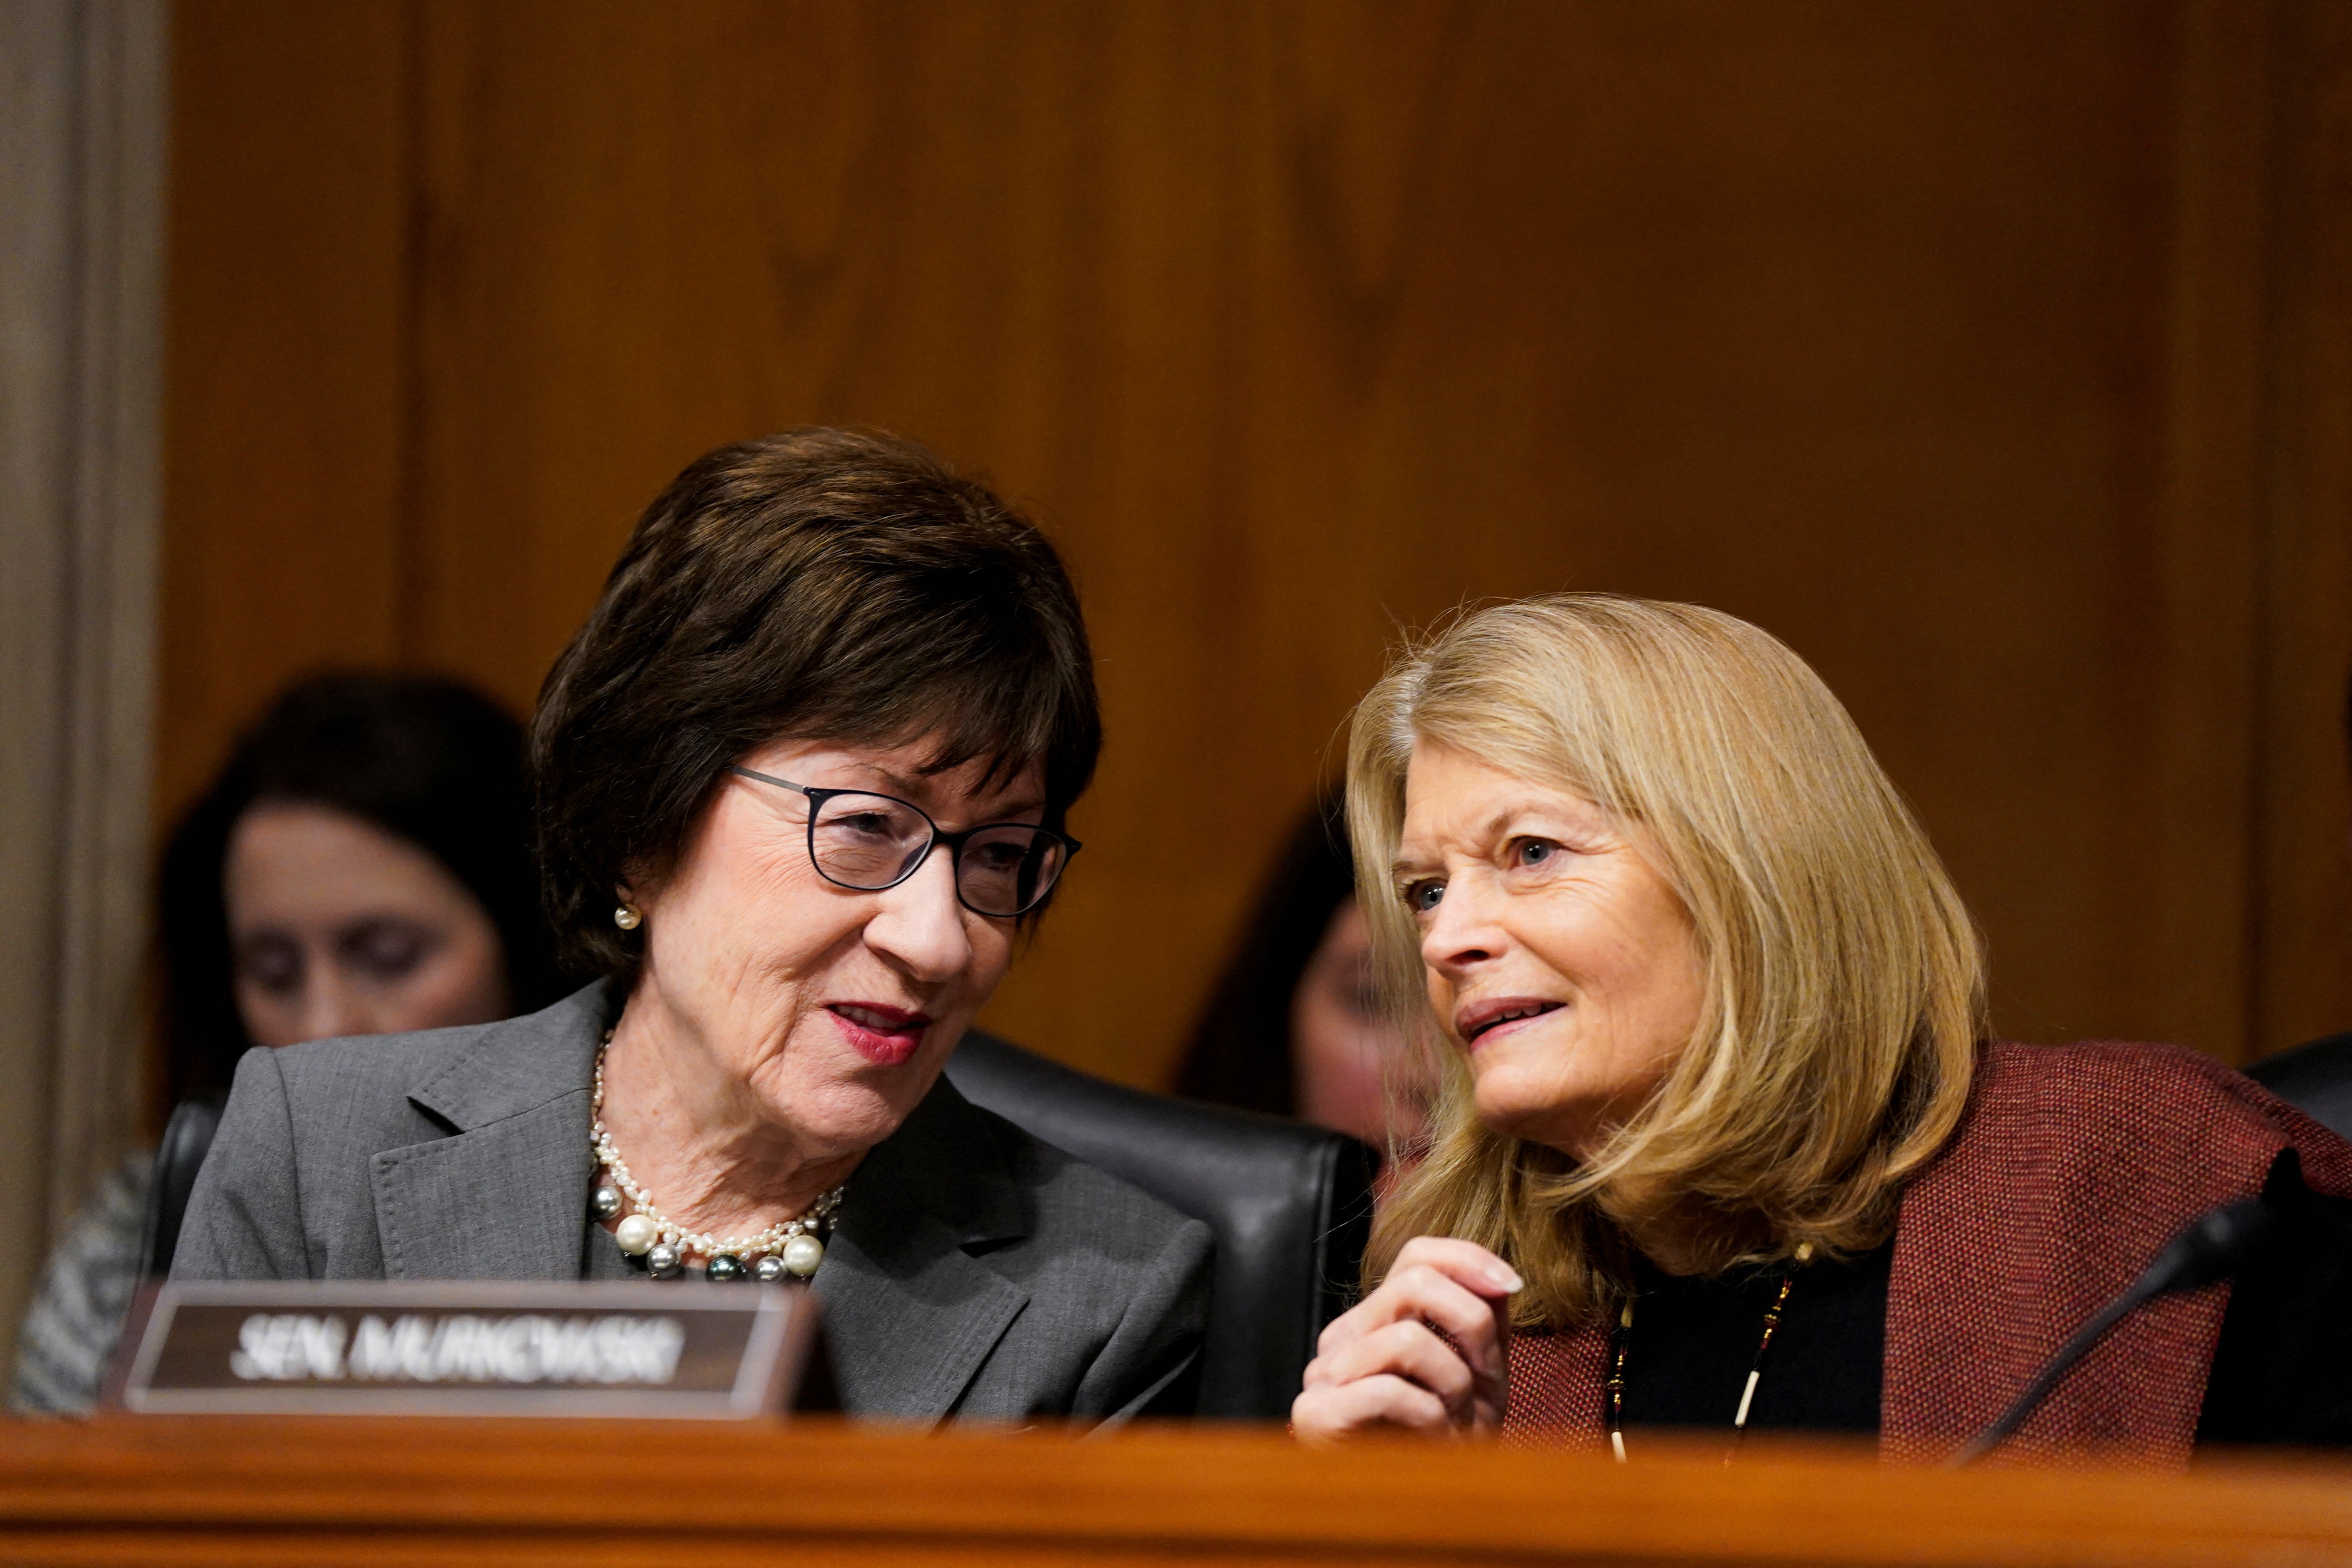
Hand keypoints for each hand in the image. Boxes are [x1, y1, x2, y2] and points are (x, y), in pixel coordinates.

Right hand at [1291, 1236, 1520, 1443]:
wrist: (1421, 1514)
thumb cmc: (1448, 1446)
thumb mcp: (1480, 1374)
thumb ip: (1483, 1319)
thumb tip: (1501, 1275)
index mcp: (1376, 1321)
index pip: (1415, 1254)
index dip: (1467, 1257)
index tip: (1513, 1284)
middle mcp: (1343, 1337)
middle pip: (1415, 1282)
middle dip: (1470, 1329)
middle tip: (1483, 1382)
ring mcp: (1324, 1373)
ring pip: (1407, 1337)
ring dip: (1452, 1385)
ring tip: (1452, 1422)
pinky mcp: (1317, 1414)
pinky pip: (1388, 1391)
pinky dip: (1427, 1418)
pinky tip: (1431, 1440)